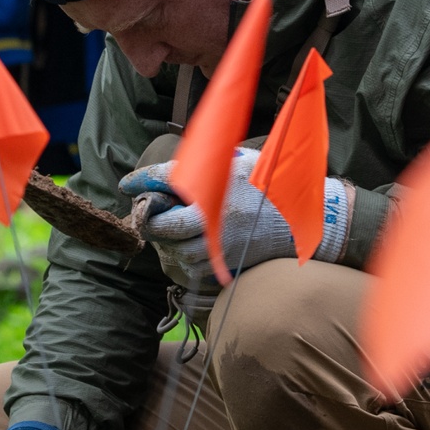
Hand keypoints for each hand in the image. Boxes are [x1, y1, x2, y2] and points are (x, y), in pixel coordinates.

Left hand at [120, 149, 348, 283]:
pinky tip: (181, 247)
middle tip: (145, 215)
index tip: (126, 184)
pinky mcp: (228, 261)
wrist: (302, 218)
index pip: (168, 180)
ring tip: (164, 231)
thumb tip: (173, 169)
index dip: (142, 181)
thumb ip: (210, 164)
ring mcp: (222, 242)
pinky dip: (181, 258)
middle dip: (150, 220)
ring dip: (165, 242)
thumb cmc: (271, 185)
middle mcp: (217, 215)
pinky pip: (194, 266)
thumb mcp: (241, 162)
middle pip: (166, 224)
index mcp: (218, 185)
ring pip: (177, 250)